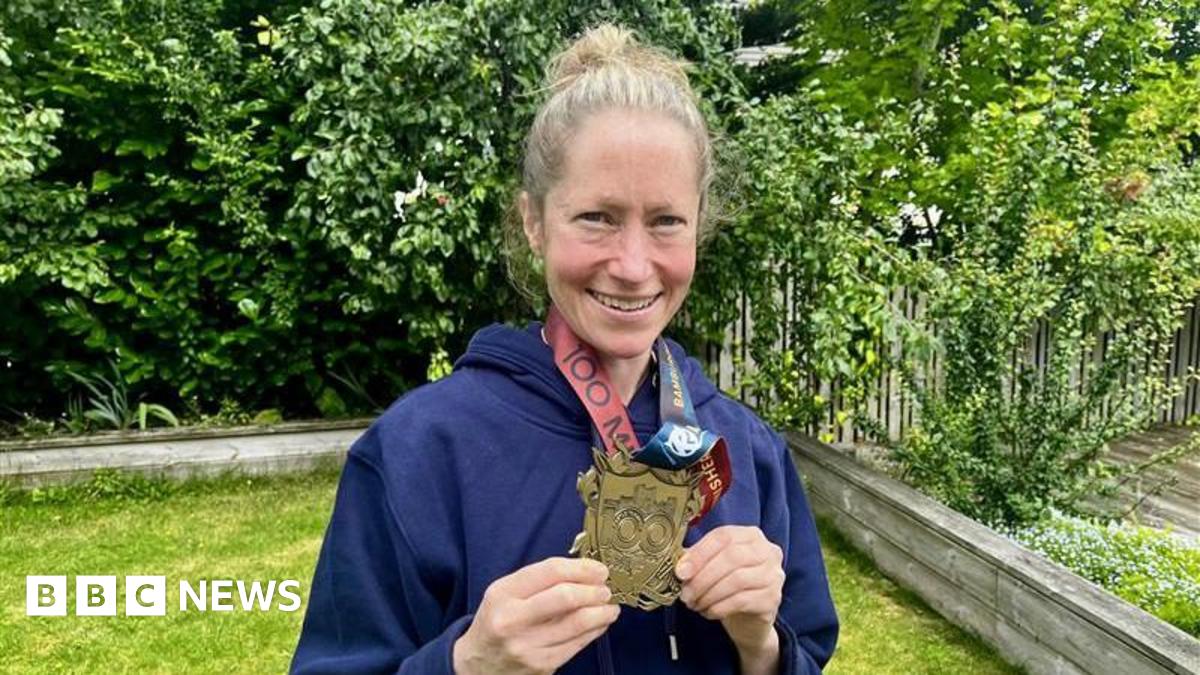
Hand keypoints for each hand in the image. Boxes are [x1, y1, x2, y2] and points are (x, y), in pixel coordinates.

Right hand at [453, 557, 619, 674]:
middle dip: (594, 590)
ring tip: (609, 606)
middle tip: (605, 589)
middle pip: (566, 597)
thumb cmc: (497, 621)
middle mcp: (513, 620)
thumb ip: (539, 580)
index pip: (550, 572)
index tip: (598, 569)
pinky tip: (600, 623)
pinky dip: (595, 630)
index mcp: (503, 594)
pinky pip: (578, 644)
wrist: (478, 665)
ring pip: (578, 623)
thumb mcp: (505, 592)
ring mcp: (528, 646)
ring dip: (602, 612)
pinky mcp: (542, 665)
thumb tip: (584, 571)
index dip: (581, 568)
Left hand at [675, 526, 783, 674]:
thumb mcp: (713, 566)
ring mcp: (774, 574)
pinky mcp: (773, 598)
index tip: (681, 572)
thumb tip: (681, 566)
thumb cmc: (728, 585)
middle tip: (685, 594)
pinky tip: (708, 612)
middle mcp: (767, 551)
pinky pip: (742, 601)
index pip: (723, 536)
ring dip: (709, 594)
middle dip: (703, 577)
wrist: (749, 618)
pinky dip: (719, 607)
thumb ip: (698, 560)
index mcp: (750, 535)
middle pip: (731, 557)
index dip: (700, 553)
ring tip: (694, 604)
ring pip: (736, 580)